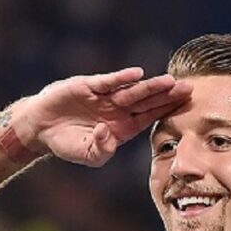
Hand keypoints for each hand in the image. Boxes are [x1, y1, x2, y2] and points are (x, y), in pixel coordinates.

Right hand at [24, 67, 191, 167]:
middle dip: (168, 95)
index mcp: (124, 127)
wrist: (41, 128)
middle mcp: (119, 110)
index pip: (151, 117)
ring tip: (170, 82)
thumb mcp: (88, 155)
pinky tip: (137, 74)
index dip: (168, 110)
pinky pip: (108, 82)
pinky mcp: (89, 86)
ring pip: (132, 91)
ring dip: (151, 86)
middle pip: (148, 101)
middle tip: (189, 89)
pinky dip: (121, 78)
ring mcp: (105, 97)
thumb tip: (107, 133)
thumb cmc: (68, 144)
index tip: (187, 106)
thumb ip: (102, 150)